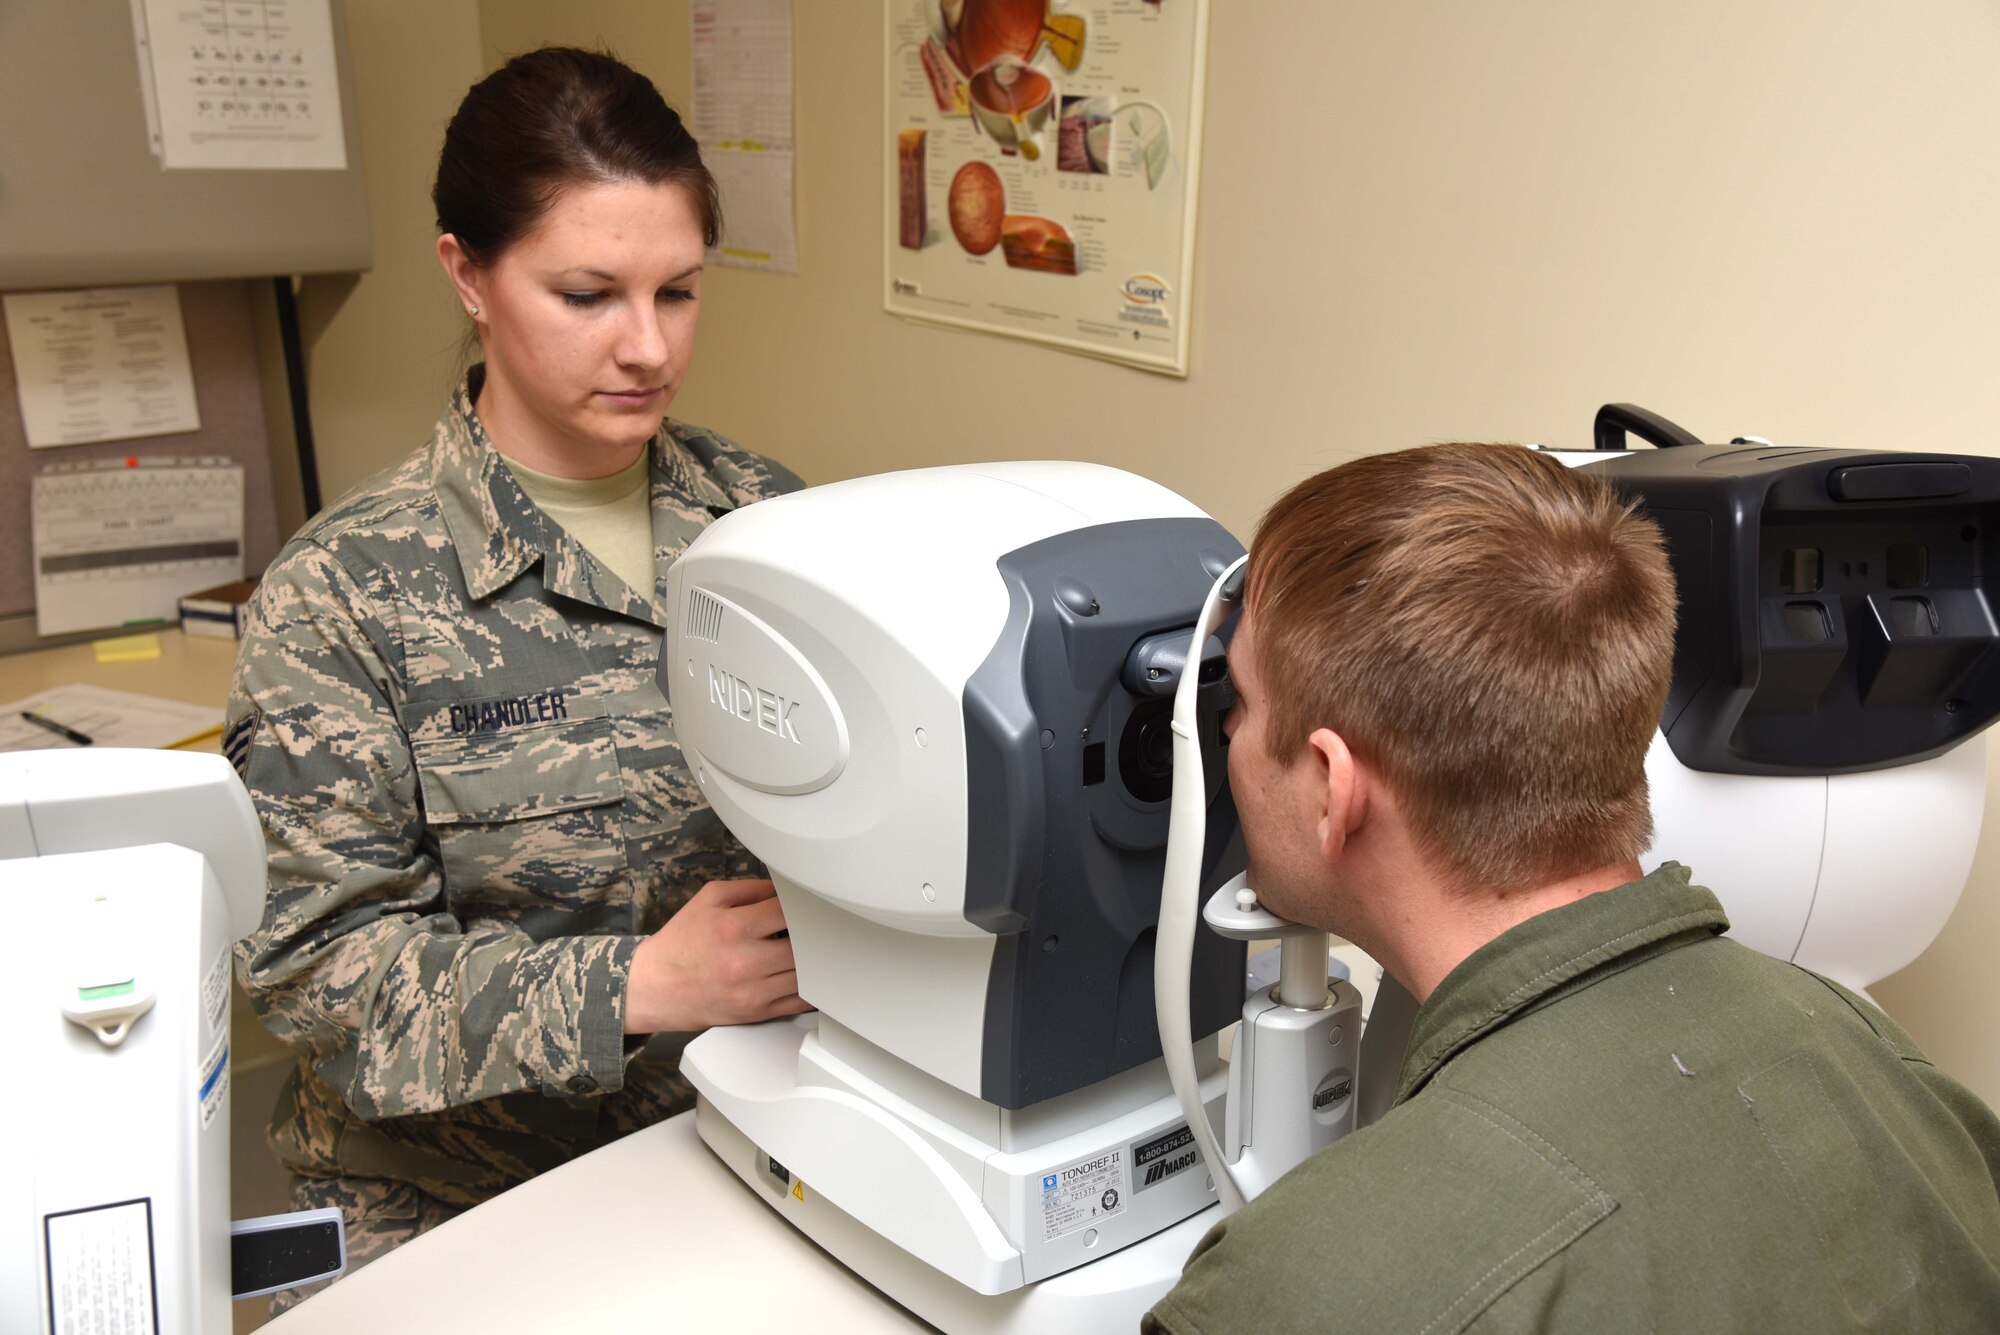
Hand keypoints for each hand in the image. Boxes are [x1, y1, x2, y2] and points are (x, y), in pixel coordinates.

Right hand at [623, 878, 811, 1033]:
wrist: (654, 988)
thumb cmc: (681, 943)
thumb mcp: (709, 900)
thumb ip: (751, 889)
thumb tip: (785, 888)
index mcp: (733, 928)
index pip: (788, 911)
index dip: (801, 905)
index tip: (803, 904)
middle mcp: (745, 962)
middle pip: (803, 945)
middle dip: (809, 934)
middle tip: (810, 928)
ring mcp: (752, 991)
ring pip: (806, 975)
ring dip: (812, 961)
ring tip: (807, 950)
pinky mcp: (756, 1013)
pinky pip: (799, 1003)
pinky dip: (810, 989)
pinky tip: (808, 976)